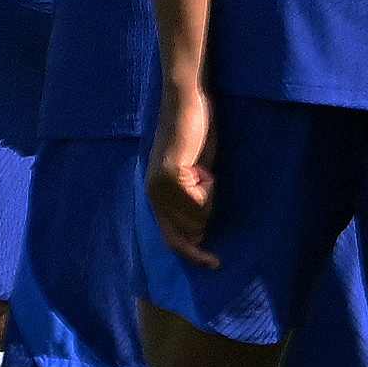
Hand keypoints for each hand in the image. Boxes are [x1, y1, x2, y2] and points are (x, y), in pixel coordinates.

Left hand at [146, 78, 222, 264]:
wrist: (187, 102)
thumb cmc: (196, 133)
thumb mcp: (196, 173)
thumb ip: (193, 200)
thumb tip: (199, 234)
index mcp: (156, 196)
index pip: (172, 238)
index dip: (193, 254)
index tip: (214, 264)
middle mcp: (153, 195)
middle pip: (192, 227)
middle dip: (208, 207)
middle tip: (206, 177)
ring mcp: (160, 187)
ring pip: (199, 214)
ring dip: (210, 192)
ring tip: (203, 167)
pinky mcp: (170, 176)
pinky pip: (201, 198)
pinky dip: (210, 184)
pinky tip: (203, 165)